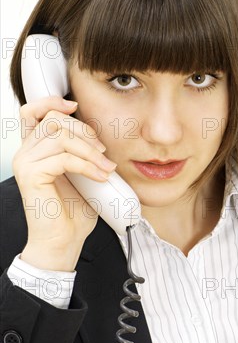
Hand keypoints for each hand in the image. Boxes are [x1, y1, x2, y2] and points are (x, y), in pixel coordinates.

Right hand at [13, 96, 117, 270]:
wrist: (65, 240)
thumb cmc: (74, 209)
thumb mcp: (83, 172)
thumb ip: (83, 150)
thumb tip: (102, 132)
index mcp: (36, 148)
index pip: (33, 111)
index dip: (52, 102)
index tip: (75, 106)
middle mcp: (25, 152)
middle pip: (54, 119)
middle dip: (85, 131)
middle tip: (103, 153)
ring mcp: (25, 163)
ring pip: (60, 136)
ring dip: (90, 151)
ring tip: (107, 169)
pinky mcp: (31, 175)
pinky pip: (64, 158)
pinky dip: (88, 165)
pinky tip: (101, 177)